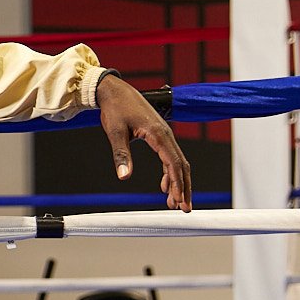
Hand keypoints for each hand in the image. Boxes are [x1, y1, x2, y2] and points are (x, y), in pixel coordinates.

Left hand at [95, 74, 191, 211]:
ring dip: (177, 182)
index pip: (173, 163)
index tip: (179, 201)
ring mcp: (164, 135)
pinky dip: (169, 173)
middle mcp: (166, 135)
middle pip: (181, 165)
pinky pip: (169, 157)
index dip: (178, 184)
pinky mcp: (158, 136)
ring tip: (174, 203)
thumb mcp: (115, 132)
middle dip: (184, 187)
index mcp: (158, 134)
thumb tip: (123, 177)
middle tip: (184, 209)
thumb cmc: (115, 109)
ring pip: (176, 162)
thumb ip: (121, 155)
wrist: (114, 90)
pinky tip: (164, 186)